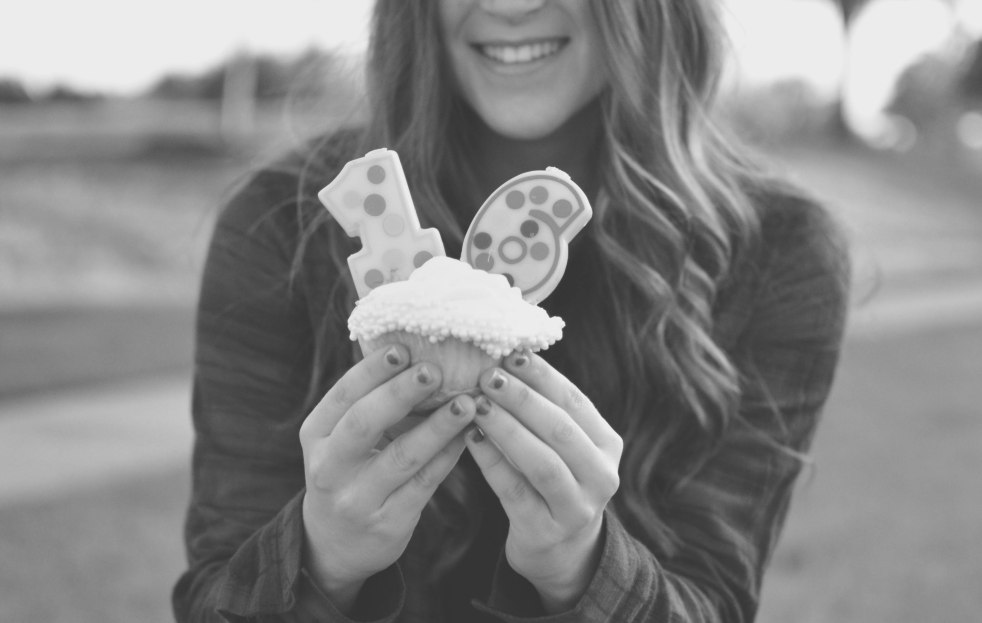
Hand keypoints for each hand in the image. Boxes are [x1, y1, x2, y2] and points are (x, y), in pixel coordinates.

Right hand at [298, 344, 476, 611]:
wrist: (336, 545)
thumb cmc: (349, 472)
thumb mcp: (340, 439)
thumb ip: (370, 402)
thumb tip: (419, 352)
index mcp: (315, 434)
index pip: (342, 395)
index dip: (372, 370)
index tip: (403, 349)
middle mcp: (328, 467)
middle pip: (363, 424)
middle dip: (400, 393)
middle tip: (434, 370)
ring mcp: (356, 499)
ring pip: (401, 457)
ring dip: (437, 426)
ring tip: (467, 403)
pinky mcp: (387, 523)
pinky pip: (424, 483)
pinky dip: (448, 456)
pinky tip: (468, 434)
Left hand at [465, 351, 622, 612]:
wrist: (560, 551)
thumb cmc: (553, 481)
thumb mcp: (563, 446)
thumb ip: (545, 410)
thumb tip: (505, 355)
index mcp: (607, 445)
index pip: (575, 402)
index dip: (542, 375)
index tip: (510, 353)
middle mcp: (601, 476)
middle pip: (560, 430)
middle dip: (523, 399)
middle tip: (488, 375)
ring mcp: (576, 508)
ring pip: (541, 462)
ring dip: (507, 429)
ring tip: (477, 405)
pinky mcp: (545, 531)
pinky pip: (514, 491)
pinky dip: (491, 462)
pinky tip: (470, 438)